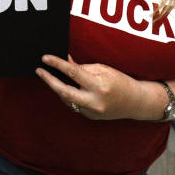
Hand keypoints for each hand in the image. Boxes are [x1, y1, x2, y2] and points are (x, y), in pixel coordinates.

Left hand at [36, 54, 160, 120]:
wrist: (135, 102)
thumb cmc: (121, 81)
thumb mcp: (103, 69)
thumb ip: (83, 67)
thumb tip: (65, 61)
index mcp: (99, 86)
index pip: (73, 73)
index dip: (57, 64)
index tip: (45, 58)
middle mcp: (94, 101)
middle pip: (64, 91)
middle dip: (49, 80)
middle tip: (39, 71)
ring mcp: (91, 112)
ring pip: (67, 98)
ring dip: (59, 87)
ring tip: (53, 76)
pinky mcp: (90, 117)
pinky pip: (74, 104)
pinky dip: (70, 94)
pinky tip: (69, 87)